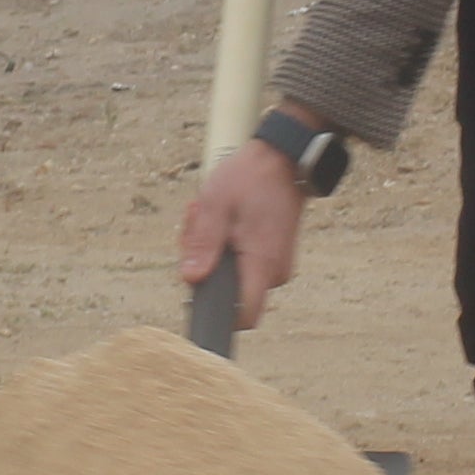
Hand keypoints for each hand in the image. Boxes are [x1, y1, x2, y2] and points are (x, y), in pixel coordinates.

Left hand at [177, 136, 310, 333]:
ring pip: (232, 276)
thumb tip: (191, 280)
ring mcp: (275, 265)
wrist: (282, 158)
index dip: (217, 315)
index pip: (244, 316)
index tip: (197, 290)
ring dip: (211, 251)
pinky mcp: (271, 257)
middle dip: (204, 265)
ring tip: (207, 216)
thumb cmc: (250, 178)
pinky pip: (241, 264)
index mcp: (262, 263)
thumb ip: (203, 245)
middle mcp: (274, 272)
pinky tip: (219, 220)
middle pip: (229, 293)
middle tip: (195, 226)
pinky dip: (224, 246)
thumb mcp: (216, 205)